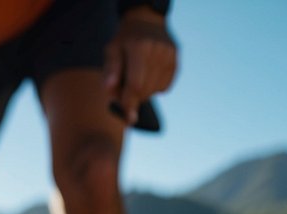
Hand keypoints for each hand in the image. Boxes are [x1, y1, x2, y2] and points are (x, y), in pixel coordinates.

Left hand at [104, 8, 177, 126]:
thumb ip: (109, 71)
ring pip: (156, 91)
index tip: (128, 118)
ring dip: (144, 93)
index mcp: (140, 48)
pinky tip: (148, 75)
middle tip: (124, 90)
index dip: (130, 103)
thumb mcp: (111, 51)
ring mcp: (170, 56)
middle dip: (133, 97)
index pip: (135, 85)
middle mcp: (158, 51)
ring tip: (136, 78)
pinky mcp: (176, 61)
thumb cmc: (124, 41)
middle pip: (146, 90)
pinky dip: (155, 87)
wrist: (146, 23)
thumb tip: (110, 91)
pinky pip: (165, 87)